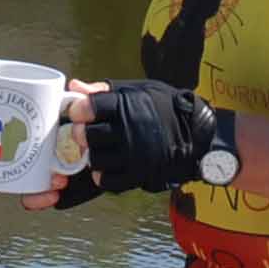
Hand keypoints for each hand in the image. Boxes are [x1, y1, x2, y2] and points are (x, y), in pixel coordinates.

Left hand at [23, 79, 221, 206]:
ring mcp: (133, 154)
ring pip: (94, 159)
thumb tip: (74, 86)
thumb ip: (103, 91)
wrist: (194, 133)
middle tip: (83, 133)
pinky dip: (101, 175)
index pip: (89, 108)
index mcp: (126, 105)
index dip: (78, 110)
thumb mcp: (136, 91)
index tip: (78, 112)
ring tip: (96, 149)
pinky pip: (107, 180)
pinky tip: (104, 166)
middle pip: (87, 136)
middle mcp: (129, 130)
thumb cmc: (162, 107)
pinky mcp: (138, 174)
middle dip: (80, 134)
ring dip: (90, 155)